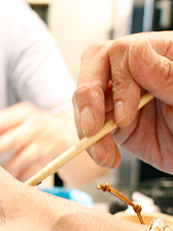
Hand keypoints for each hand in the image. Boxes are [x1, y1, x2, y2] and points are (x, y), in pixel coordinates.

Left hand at [0, 103, 76, 181]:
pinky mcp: (46, 163)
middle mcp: (34, 128)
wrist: (63, 133)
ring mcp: (42, 146)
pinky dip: (17, 182)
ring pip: (22, 159)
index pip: (4, 120)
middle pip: (12, 139)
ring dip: (3, 169)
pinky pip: (31, 174)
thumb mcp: (11, 120)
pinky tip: (3, 190)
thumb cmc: (26, 126)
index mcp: (22, 115)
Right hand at [73, 31, 172, 172]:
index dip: (117, 83)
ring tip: (101, 152)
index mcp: (162, 54)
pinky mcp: (118, 124)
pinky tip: (105, 156)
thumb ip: (167, 75)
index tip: (126, 114)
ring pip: (87, 101)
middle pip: (95, 69)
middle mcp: (138, 73)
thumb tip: (136, 52)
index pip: (121, 53)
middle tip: (92, 127)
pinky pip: (93, 128)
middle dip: (88, 99)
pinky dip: (94, 144)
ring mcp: (125, 98)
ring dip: (87, 129)